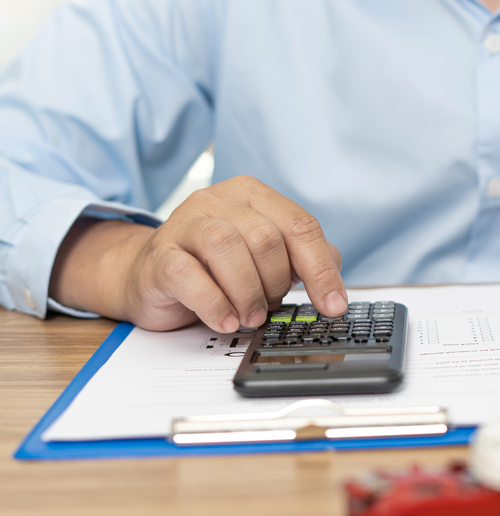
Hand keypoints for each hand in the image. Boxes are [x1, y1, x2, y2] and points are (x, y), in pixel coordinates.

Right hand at [50, 175, 346, 332]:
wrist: (150, 275)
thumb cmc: (217, 268)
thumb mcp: (267, 260)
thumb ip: (303, 261)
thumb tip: (335, 284)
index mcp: (253, 195)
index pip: (300, 225)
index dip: (321, 270)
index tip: (334, 306)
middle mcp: (218, 200)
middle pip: (266, 238)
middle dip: (275, 283)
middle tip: (269, 307)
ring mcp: (184, 223)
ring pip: (226, 246)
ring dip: (246, 292)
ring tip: (249, 315)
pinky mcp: (158, 254)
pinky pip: (187, 273)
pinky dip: (213, 302)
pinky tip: (225, 320)